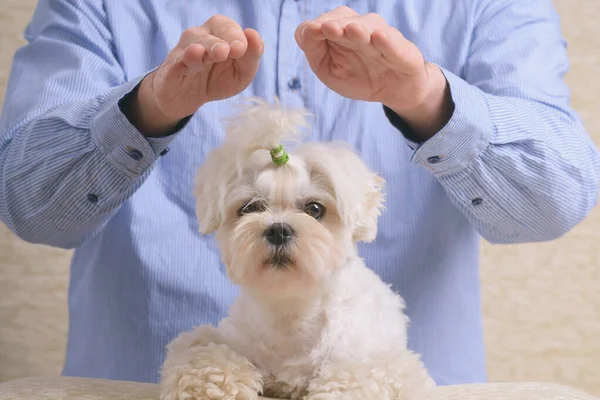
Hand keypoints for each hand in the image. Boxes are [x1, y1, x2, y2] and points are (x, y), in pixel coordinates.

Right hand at [126, 15, 263, 136]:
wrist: (188, 98)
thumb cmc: (217, 79)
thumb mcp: (241, 73)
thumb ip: (251, 56)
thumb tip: (253, 35)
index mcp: (218, 34)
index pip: (225, 26)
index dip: (234, 35)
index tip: (241, 49)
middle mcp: (198, 38)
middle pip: (207, 34)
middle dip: (216, 42)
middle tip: (224, 52)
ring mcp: (182, 53)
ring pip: (191, 46)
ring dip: (199, 51)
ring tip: (202, 54)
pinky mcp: (170, 72)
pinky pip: (175, 65)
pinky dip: (180, 64)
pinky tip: (184, 64)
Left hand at [295, 7, 451, 139]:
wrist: (393, 91)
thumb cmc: (358, 77)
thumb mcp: (329, 71)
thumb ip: (314, 51)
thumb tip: (307, 32)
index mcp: (339, 31)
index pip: (323, 22)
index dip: (313, 29)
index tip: (309, 36)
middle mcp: (360, 28)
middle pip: (344, 19)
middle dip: (335, 25)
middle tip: (327, 29)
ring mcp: (382, 37)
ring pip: (369, 26)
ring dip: (359, 30)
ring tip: (352, 31)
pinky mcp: (402, 50)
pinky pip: (394, 43)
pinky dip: (386, 40)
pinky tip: (378, 38)